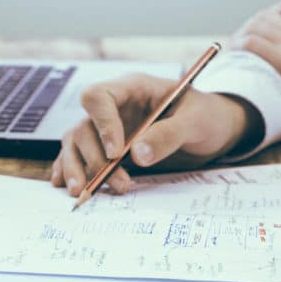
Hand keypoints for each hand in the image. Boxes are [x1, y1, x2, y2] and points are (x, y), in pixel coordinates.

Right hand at [51, 73, 262, 195]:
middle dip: (95, 158)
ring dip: (77, 168)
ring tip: (84, 193)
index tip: (116, 153)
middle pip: (83, 126)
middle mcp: (114, 107)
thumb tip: (137, 155)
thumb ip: (168, 135)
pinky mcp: (107, 149)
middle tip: (118, 183)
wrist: (215, 130)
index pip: (98, 97)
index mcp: (132, 88)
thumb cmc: (207, 116)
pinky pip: (79, 156)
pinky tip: (66, 186)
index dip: (102, 124)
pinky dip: (70, 171)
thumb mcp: (196, 121)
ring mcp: (108, 128)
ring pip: (76, 143)